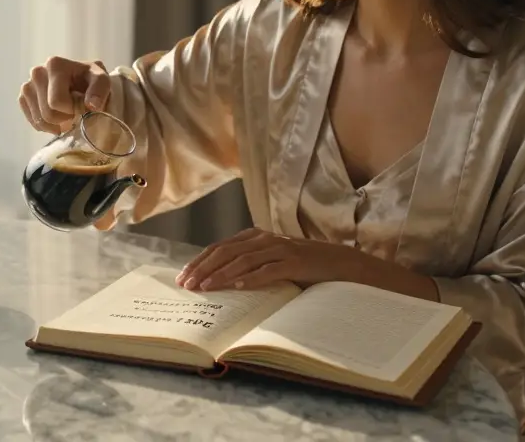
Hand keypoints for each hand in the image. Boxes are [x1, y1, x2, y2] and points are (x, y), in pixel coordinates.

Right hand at [18, 57, 111, 134]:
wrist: (83, 82)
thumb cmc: (92, 81)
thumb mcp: (102, 80)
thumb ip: (100, 89)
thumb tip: (91, 105)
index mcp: (54, 64)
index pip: (57, 101)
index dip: (73, 110)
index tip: (82, 106)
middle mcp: (37, 72)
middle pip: (47, 113)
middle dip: (65, 118)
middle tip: (76, 112)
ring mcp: (28, 85)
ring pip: (39, 119)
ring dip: (57, 124)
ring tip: (68, 115)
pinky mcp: (24, 97)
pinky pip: (33, 121)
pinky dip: (47, 126)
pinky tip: (58, 119)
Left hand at [176, 228, 360, 291]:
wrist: (341, 264)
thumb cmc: (302, 266)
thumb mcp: (271, 261)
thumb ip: (249, 264)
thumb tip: (217, 282)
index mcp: (256, 237)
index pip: (219, 247)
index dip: (199, 261)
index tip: (183, 277)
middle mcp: (265, 239)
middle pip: (226, 252)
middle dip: (203, 268)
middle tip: (187, 285)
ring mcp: (281, 249)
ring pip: (243, 260)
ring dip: (221, 275)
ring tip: (205, 288)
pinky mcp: (296, 262)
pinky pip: (269, 270)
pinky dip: (251, 278)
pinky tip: (237, 287)